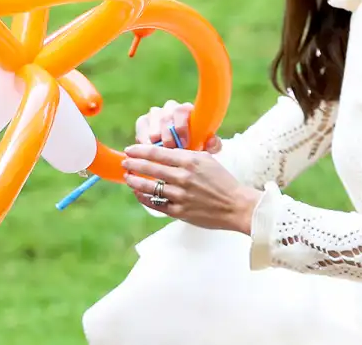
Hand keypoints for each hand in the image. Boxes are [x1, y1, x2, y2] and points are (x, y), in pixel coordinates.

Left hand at [122, 143, 260, 234]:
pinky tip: (138, 193)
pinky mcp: (180, 211)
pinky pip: (156, 203)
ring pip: (149, 186)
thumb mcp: (206, 160)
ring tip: (127, 177)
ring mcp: (180, 195)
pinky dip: (144, 198)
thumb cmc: (222, 181)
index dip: (140, 150)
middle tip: (124, 161)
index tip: (130, 149)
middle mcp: (183, 177)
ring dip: (135, 181)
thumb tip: (165, 151)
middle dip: (133, 164)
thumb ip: (186, 155)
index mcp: (190, 161)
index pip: (157, 152)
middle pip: (150, 168)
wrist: (236, 206)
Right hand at [135, 100, 221, 153]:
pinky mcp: (143, 120)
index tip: (185, 143)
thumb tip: (211, 141)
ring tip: (160, 150)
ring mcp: (156, 113)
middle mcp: (171, 108)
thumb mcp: (205, 147)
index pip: (183, 110)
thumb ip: (212, 144)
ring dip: (156, 135)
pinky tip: (149, 148)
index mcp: (187, 110)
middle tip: (170, 149)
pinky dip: (144, 137)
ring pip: (153, 118)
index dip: (182, 126)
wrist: (178, 151)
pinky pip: (141, 125)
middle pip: (166, 115)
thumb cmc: (194, 147)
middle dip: (168, 134)